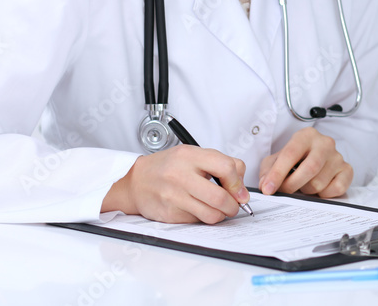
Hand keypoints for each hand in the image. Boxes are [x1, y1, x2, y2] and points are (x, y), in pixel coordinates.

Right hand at [102, 145, 249, 223]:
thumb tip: (241, 189)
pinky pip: (196, 221)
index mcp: (189, 156)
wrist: (136, 181)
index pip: (226, 167)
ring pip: (211, 215)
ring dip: (220, 215)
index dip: (238, 183)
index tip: (239, 191)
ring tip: (217, 209)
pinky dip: (202, 218)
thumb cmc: (168, 167)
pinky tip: (197, 209)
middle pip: (220, 197)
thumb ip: (220, 164)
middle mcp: (180, 175)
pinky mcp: (169, 214)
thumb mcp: (193, 155)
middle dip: (233, 206)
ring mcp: (173, 196)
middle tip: (233, 206)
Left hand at [258, 127, 352, 197]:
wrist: (314, 158)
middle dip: (292, 185)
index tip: (268, 189)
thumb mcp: (276, 160)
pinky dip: (324, 194)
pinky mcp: (347, 170)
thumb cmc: (294, 159)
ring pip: (320, 182)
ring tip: (302, 186)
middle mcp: (325, 143)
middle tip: (284, 192)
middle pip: (309, 168)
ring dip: (307, 190)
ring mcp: (338, 156)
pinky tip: (318, 189)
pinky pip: (336, 188)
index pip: (291, 154)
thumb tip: (266, 185)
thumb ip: (268, 171)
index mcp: (306, 136)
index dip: (278, 173)